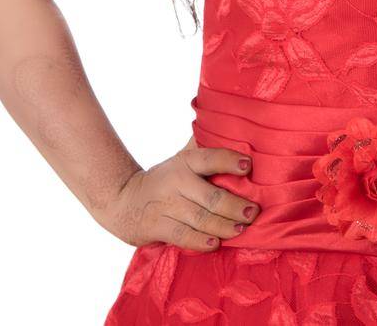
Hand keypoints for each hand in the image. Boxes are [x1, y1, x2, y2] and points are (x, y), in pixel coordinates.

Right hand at [94, 134, 259, 249]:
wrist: (123, 200)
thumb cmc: (166, 180)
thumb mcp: (181, 160)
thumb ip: (204, 149)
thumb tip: (237, 133)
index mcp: (186, 162)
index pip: (210, 158)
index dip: (229, 161)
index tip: (248, 166)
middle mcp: (176, 181)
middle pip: (211, 197)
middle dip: (235, 206)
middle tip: (252, 213)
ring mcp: (166, 205)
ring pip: (201, 218)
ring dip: (224, 226)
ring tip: (241, 229)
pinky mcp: (156, 226)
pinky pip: (182, 236)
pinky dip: (200, 241)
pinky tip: (214, 243)